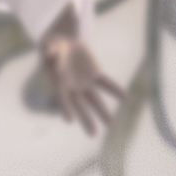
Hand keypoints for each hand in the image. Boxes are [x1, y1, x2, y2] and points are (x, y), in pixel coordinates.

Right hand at [32, 17, 115, 133]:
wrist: (65, 41)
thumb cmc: (53, 45)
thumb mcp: (50, 45)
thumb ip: (51, 50)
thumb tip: (50, 54)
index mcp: (59, 83)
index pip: (62, 98)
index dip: (65, 108)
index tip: (69, 120)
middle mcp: (73, 88)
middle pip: (80, 106)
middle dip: (86, 119)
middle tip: (93, 134)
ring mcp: (85, 83)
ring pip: (95, 100)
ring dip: (103, 112)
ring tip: (110, 125)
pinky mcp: (96, 75)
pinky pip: (106, 84)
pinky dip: (115, 91)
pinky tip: (125, 98)